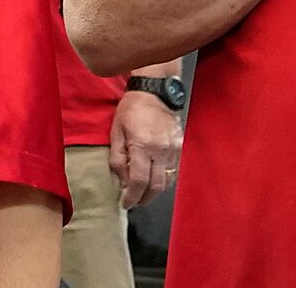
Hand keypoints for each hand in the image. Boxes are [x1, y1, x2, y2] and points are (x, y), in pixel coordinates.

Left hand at [110, 89, 180, 207]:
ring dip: (154, 191)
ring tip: (143, 192)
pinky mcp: (180, 146)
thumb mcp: (116, 131)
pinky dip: (163, 179)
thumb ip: (118, 158)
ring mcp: (173, 149)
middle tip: (134, 202)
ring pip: (166, 181)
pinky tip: (154, 178)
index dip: (132, 197)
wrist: (154, 91)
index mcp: (142, 145)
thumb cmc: (131, 109)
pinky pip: (173, 170)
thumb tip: (122, 180)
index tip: (125, 203)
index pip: (139, 181)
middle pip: (155, 187)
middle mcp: (160, 150)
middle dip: (144, 199)